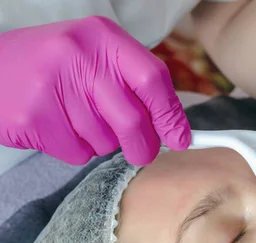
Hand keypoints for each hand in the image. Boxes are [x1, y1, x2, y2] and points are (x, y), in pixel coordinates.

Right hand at [0, 16, 190, 165]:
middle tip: (143, 152)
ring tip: (78, 119)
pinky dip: (77, 150)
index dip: (171, 115)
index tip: (180, 139)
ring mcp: (53, 86)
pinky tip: (59, 127)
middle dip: (144, 146)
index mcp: (102, 36)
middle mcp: (78, 55)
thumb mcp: (94, 57)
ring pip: (106, 141)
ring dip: (102, 143)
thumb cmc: (53, 66)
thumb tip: (174, 128)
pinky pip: (78, 152)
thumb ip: (134, 84)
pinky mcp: (34, 118)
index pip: (153, 78)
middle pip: (133, 120)